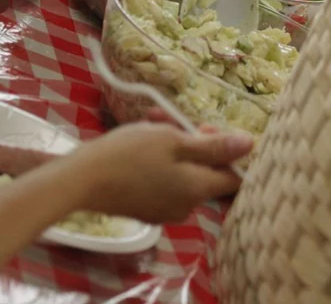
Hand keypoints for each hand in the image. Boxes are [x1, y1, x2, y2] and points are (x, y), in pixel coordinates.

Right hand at [73, 122, 252, 223]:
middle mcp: (186, 206)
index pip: (234, 177)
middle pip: (206, 171)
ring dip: (173, 144)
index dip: (228, 151)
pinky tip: (140, 138)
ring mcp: (165, 210)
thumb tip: (251, 145)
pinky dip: (158, 159)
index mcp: (198, 190)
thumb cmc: (130, 154)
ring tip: (153, 120)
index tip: (208, 129)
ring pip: (182, 171)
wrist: (79, 179)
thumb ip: (214, 146)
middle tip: (174, 120)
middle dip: (194, 140)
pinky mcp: (146, 208)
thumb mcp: (175, 140)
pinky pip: (163, 180)